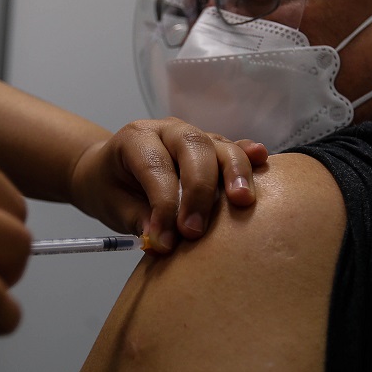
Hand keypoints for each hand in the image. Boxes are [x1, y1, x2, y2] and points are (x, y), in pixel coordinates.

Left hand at [69, 117, 267, 251]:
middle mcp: (169, 130)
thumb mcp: (113, 206)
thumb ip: (138, 219)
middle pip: (193, 147)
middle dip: (199, 190)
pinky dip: (248, 156)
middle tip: (196, 231)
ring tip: (242, 201)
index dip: (163, 206)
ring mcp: (195, 135)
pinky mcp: (214, 147)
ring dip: (234, 173)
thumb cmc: (111, 188)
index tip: (164, 242)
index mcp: (136, 138)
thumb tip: (162, 241)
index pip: (156, 168)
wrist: (109, 171)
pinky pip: (234, 148)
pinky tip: (262, 160)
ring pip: (220, 146)